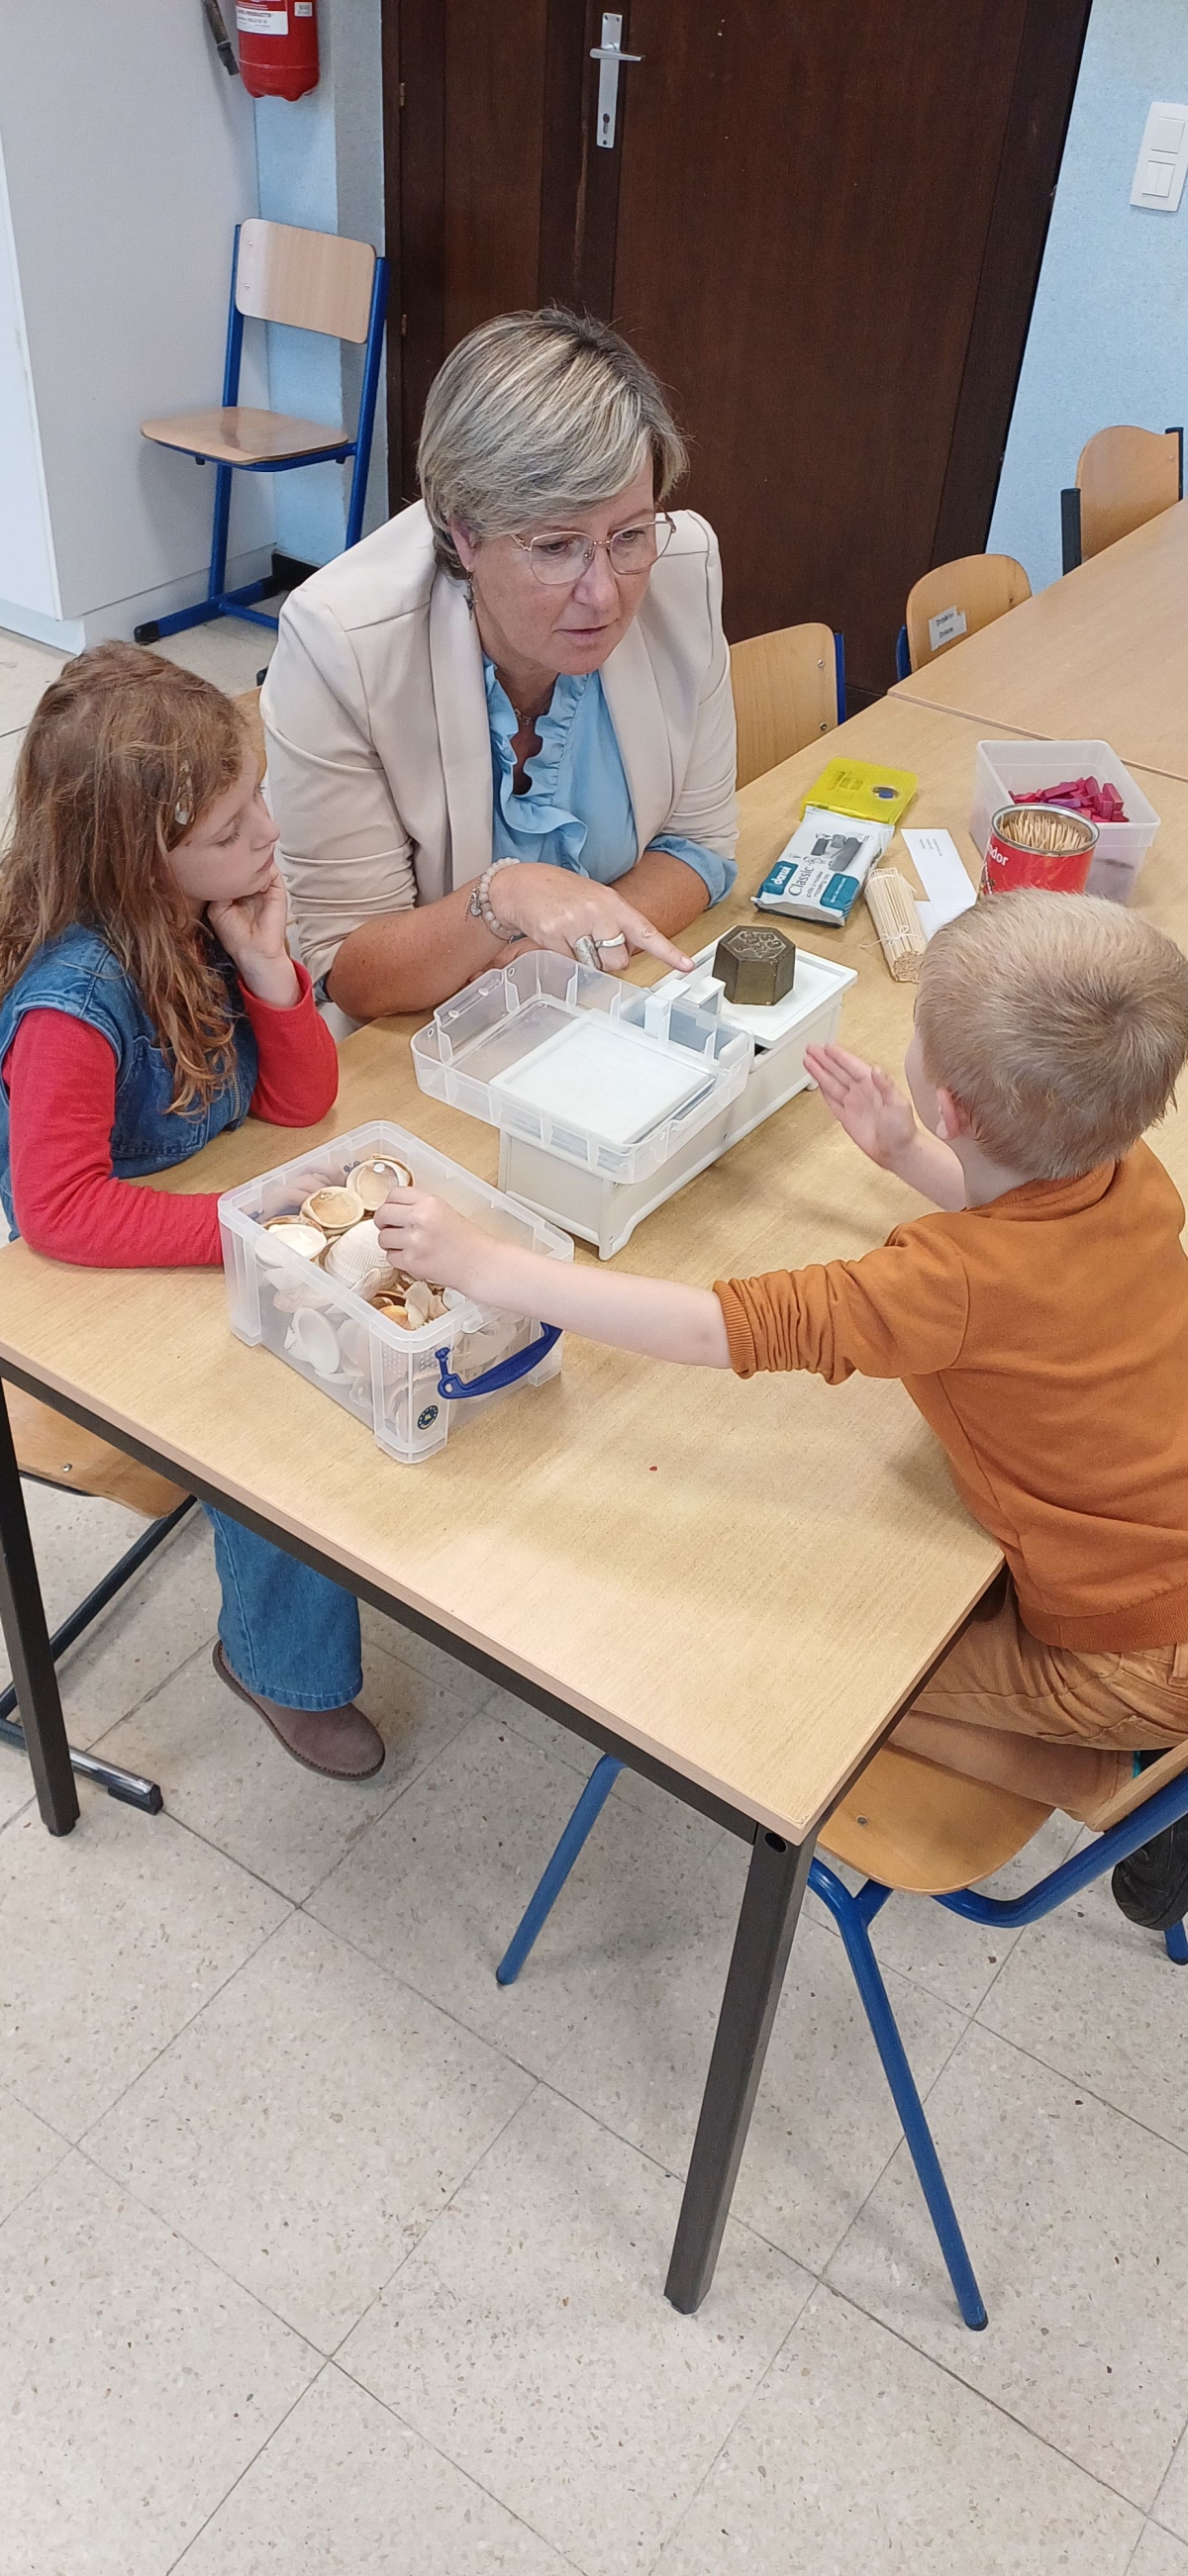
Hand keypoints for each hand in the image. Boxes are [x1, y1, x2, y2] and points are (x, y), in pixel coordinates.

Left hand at [207, 865, 298, 1006]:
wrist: (254, 952)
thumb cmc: (235, 936)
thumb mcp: (217, 908)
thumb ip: (219, 887)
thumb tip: (219, 867)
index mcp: (236, 890)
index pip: (231, 866)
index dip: (223, 859)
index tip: (213, 851)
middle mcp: (251, 886)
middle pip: (246, 860)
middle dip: (237, 854)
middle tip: (226, 848)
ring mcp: (265, 886)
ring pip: (259, 861)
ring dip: (249, 856)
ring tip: (238, 855)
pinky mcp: (277, 889)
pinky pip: (271, 869)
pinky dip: (261, 865)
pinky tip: (250, 869)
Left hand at [376, 1188, 493, 1296]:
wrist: (479, 1264)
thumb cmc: (467, 1241)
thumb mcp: (445, 1211)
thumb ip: (420, 1207)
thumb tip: (394, 1209)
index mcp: (430, 1203)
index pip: (394, 1194)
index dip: (390, 1203)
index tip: (392, 1210)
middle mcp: (420, 1219)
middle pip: (383, 1214)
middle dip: (383, 1222)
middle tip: (389, 1227)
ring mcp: (414, 1241)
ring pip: (383, 1238)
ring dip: (390, 1242)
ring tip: (406, 1245)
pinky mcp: (411, 1262)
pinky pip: (390, 1257)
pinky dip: (398, 1259)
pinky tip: (413, 1257)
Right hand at [493, 863, 691, 975]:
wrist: (523, 886)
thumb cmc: (563, 895)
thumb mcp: (596, 901)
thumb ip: (615, 924)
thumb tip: (626, 955)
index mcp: (614, 904)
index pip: (647, 932)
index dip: (669, 952)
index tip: (687, 966)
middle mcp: (599, 913)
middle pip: (619, 961)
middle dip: (608, 960)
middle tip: (593, 944)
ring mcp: (577, 925)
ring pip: (595, 966)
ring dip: (587, 961)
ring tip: (573, 938)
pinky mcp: (555, 937)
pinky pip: (570, 965)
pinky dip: (565, 959)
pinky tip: (558, 940)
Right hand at [803, 1041, 917, 1168]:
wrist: (898, 1153)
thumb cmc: (902, 1130)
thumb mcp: (898, 1104)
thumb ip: (886, 1086)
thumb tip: (876, 1069)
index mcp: (873, 1086)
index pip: (852, 1066)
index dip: (839, 1056)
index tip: (827, 1048)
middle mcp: (861, 1093)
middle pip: (838, 1072)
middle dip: (824, 1060)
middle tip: (811, 1049)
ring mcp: (853, 1105)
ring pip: (832, 1084)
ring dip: (820, 1073)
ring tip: (808, 1061)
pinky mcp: (847, 1118)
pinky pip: (832, 1101)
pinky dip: (824, 1091)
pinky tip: (818, 1083)